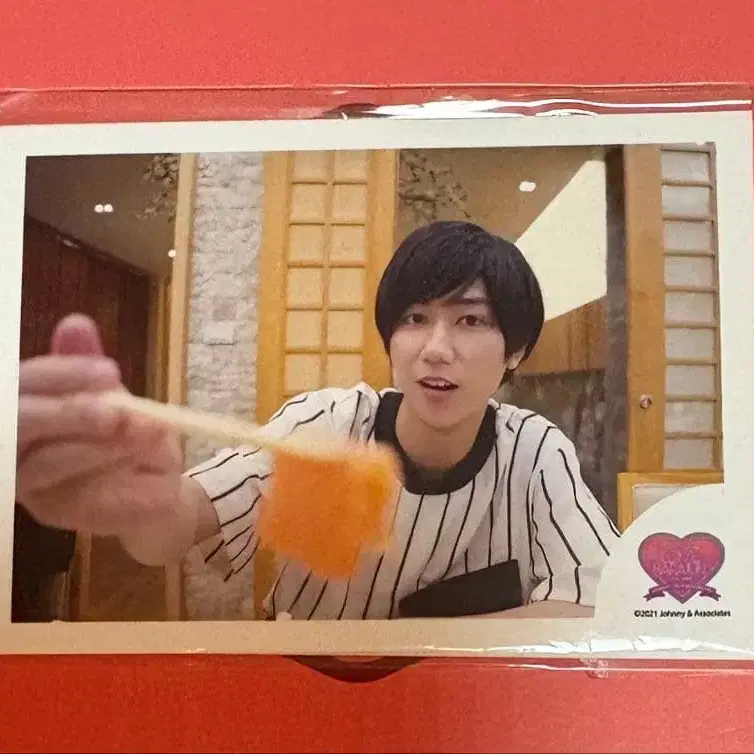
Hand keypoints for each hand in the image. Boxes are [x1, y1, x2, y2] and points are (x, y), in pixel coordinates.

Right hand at [16, 314, 189, 555]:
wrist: (152, 486)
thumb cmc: (124, 435)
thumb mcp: (115, 396)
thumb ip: (89, 369)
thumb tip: (75, 323)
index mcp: (25, 407)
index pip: (22, 383)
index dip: (63, 374)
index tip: (112, 372)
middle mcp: (15, 446)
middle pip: (18, 426)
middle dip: (68, 413)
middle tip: (117, 410)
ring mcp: (30, 485)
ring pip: (43, 466)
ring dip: (97, 449)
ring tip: (143, 437)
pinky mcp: (55, 515)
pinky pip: (77, 500)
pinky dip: (118, 485)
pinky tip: (147, 473)